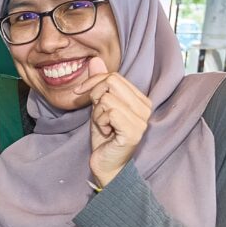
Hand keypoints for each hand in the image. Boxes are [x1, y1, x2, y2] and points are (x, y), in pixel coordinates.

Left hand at [73, 57, 151, 188]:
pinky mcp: (134, 131)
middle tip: (97, 114)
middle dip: (94, 96)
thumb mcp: (98, 107)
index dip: (92, 82)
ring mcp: (142, 119)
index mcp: (139, 99)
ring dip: (97, 114)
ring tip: (105, 127)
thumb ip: (98, 84)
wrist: (107, 166)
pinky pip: (109, 112)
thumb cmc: (104, 139)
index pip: (113, 76)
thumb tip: (95, 60)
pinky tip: (107, 133)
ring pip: (107, 98)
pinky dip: (100, 122)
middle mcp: (145, 107)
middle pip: (110, 82)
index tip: (80, 93)